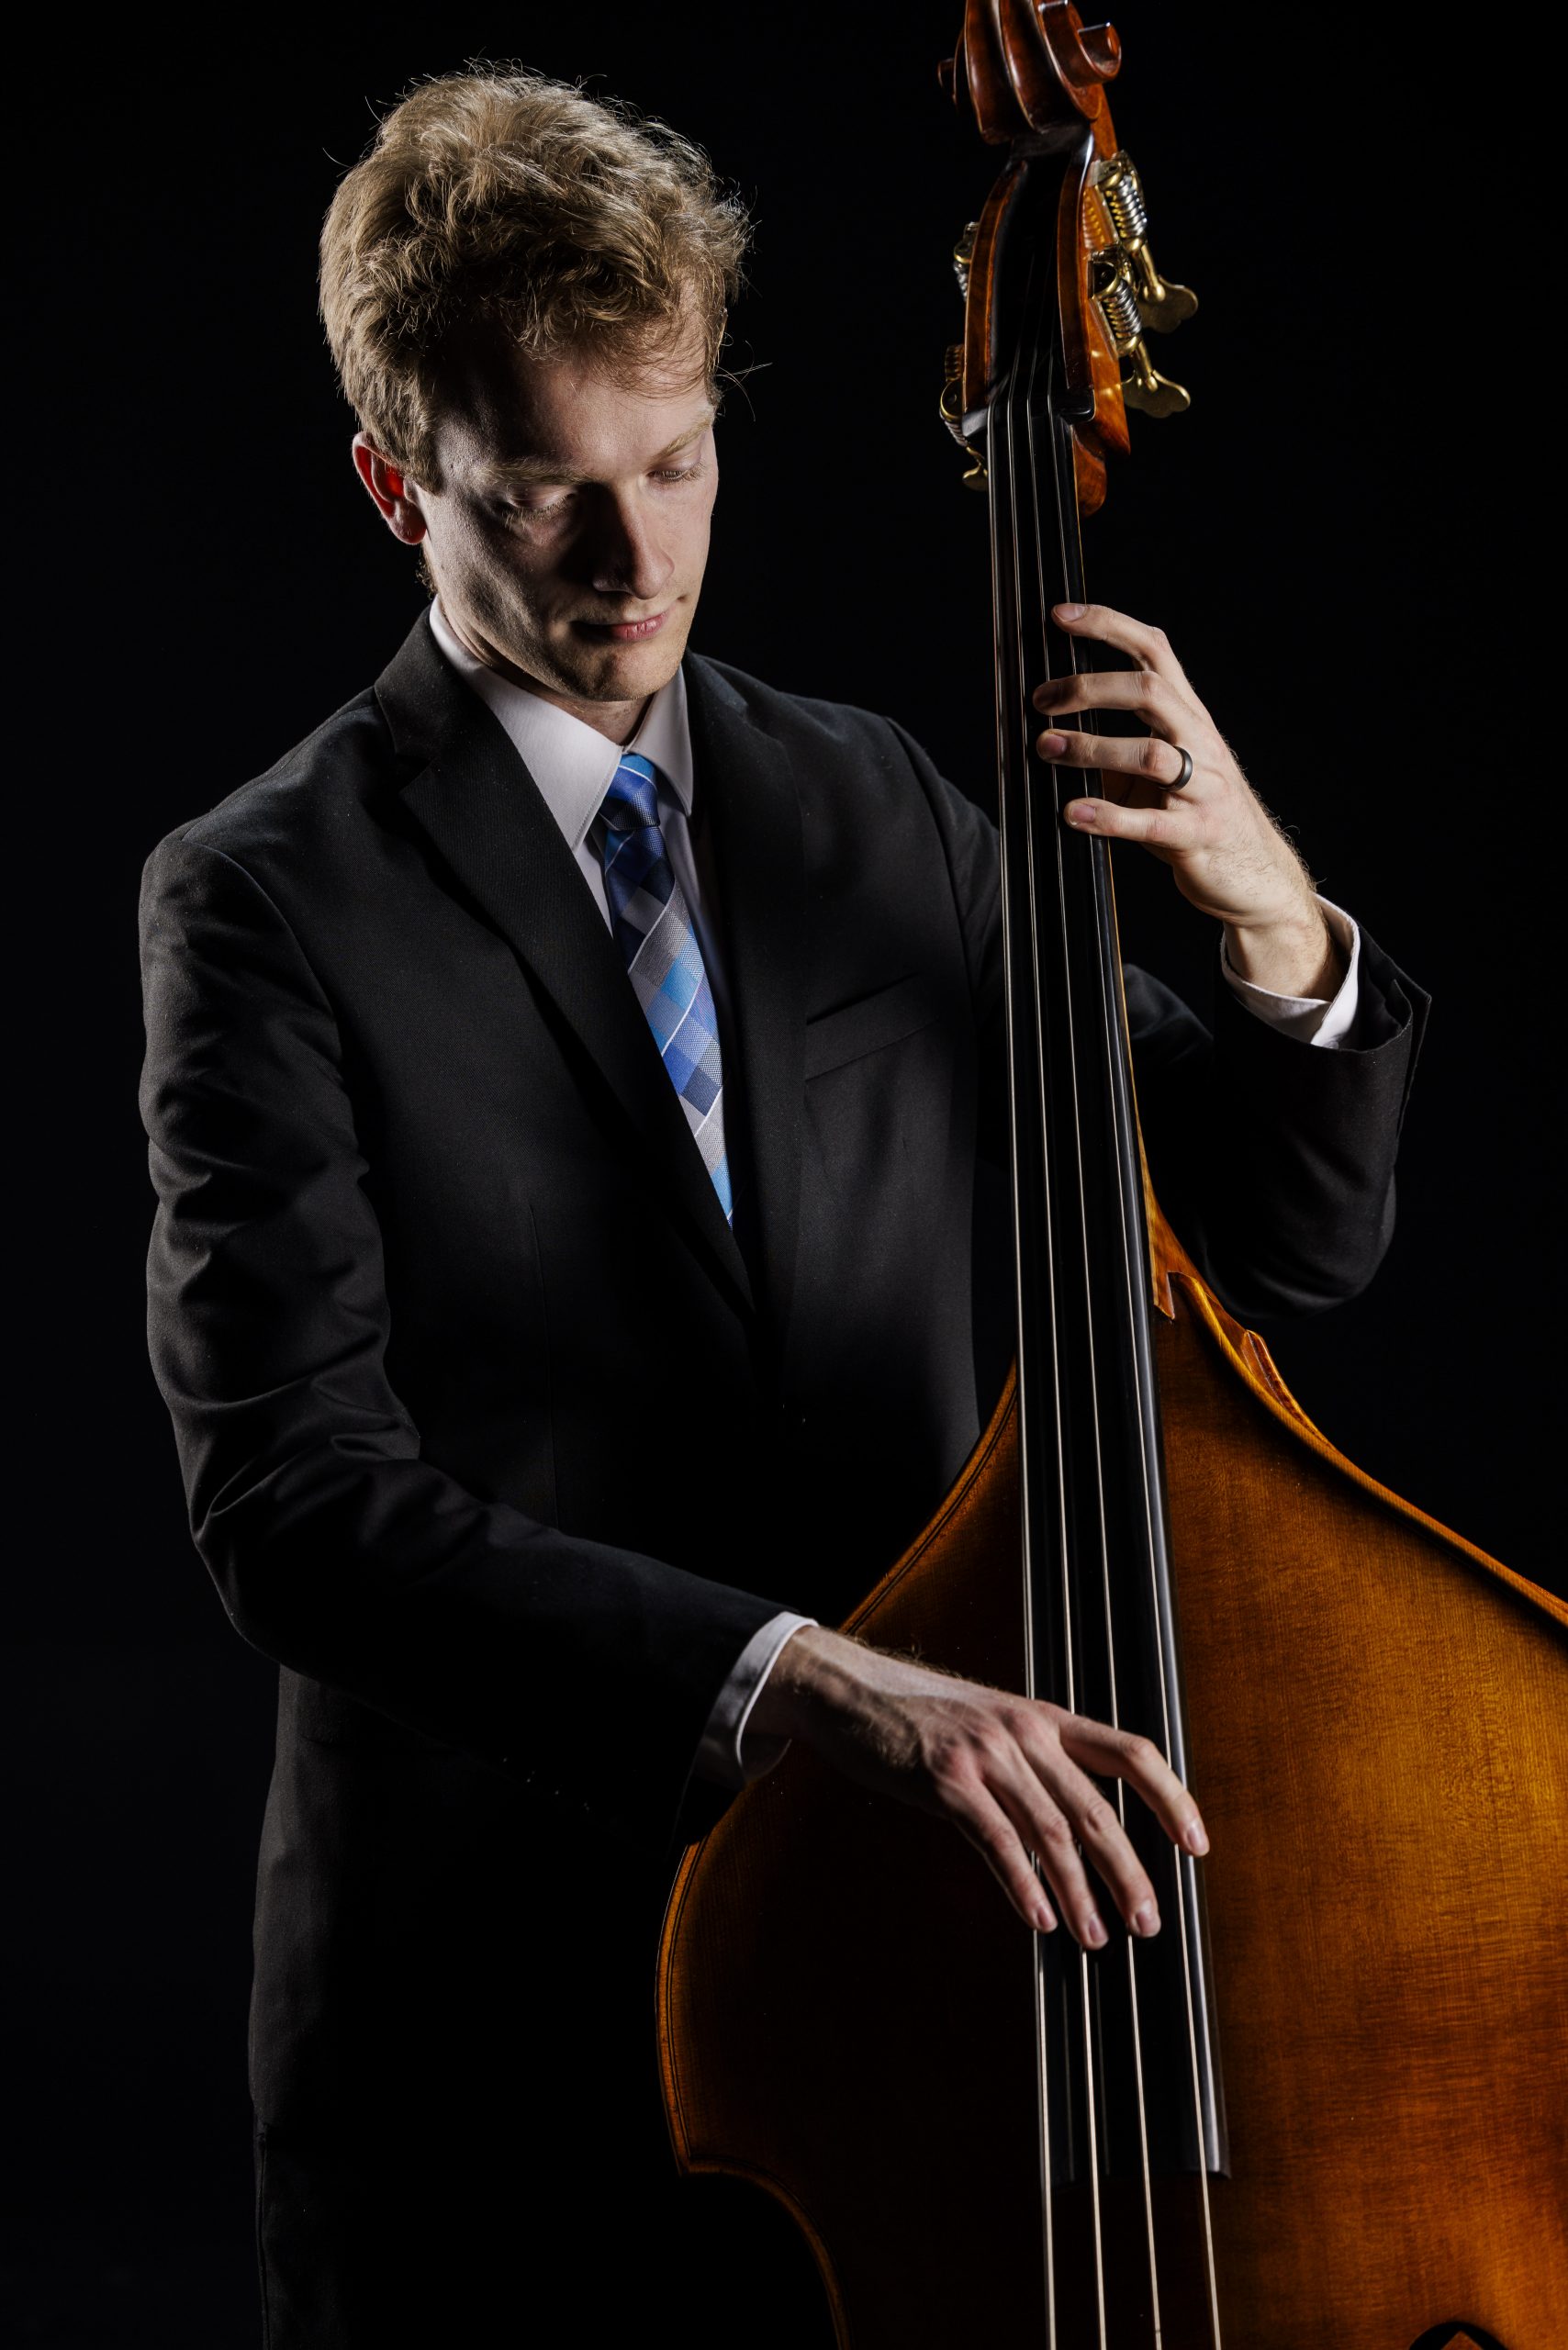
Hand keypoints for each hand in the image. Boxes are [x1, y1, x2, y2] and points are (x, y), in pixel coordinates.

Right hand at [748, 1625, 1207, 1946]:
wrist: (851, 1690)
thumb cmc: (922, 1718)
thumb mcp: (993, 1726)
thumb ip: (1037, 1764)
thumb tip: (1078, 1828)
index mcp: (1047, 1717)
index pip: (1132, 1753)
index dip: (1171, 1800)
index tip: (1197, 1846)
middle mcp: (1026, 1730)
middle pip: (1098, 1809)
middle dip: (1129, 1874)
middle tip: (1148, 1924)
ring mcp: (987, 1752)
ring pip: (1053, 1832)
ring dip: (1081, 1893)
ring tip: (1096, 1937)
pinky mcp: (946, 1778)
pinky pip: (997, 1839)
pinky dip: (1023, 1883)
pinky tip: (1040, 1917)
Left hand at [1033, 602, 1344, 1000]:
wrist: (1254, 874)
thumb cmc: (1196, 816)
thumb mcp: (1162, 771)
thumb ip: (1118, 749)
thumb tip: (1051, 733)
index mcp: (1190, 717)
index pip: (1155, 651)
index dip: (1108, 626)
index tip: (1060, 616)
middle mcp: (1200, 742)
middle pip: (1151, 690)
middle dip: (1090, 687)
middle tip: (1041, 700)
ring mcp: (1203, 788)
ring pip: (1151, 753)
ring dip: (1092, 747)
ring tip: (1046, 749)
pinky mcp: (1197, 834)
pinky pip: (1150, 821)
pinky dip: (1107, 815)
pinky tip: (1072, 813)